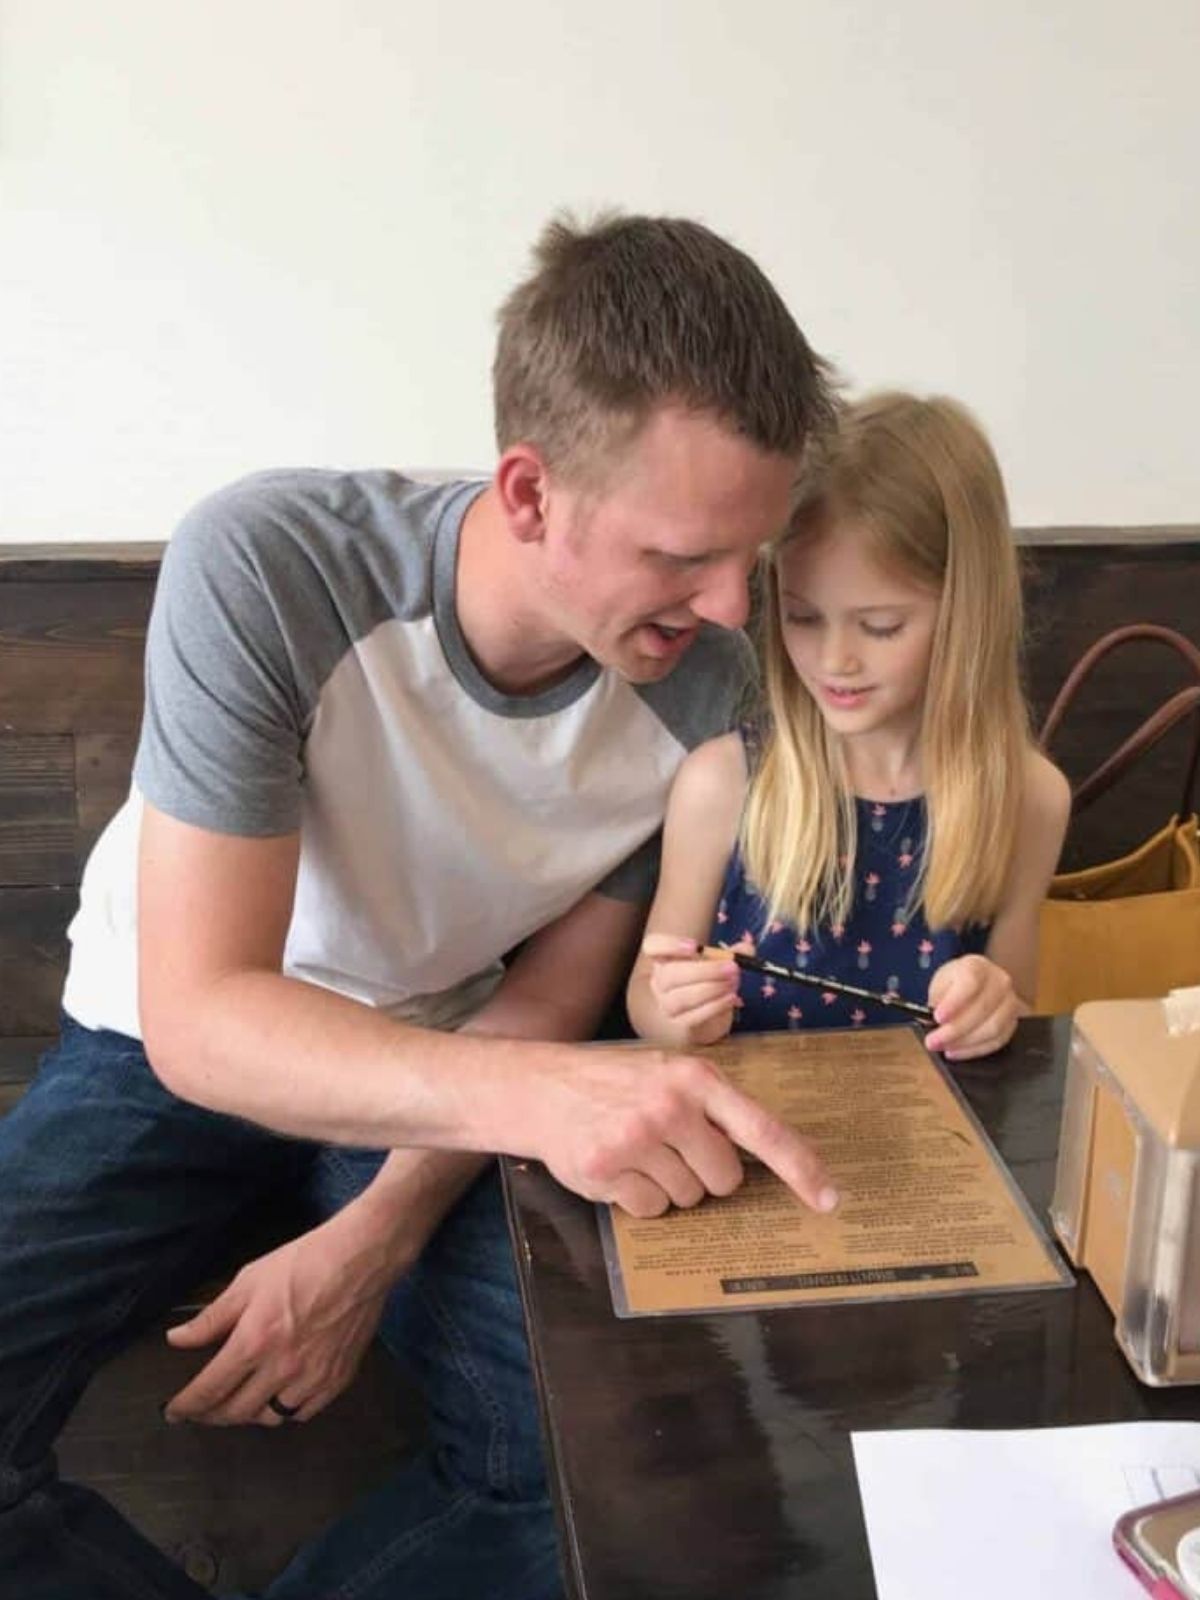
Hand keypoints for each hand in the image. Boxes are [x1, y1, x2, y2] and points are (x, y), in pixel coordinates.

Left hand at [162, 1206, 401, 1427]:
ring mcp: (312, 1378)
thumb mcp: (248, 1281)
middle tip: (201, 1411)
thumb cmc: (302, 1262)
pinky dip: (286, 1410)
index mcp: (253, 1342)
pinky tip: (280, 1397)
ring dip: (248, 1415)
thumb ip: (211, 1317)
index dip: (186, 1405)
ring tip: (240, 1403)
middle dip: (211, 1415)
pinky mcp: (338, 1379)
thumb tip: (177, 1340)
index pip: (209, 1389)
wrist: (360, 1259)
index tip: (174, 1412)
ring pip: (270, 1417)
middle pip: (236, 1411)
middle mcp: (281, 1369)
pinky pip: (303, 1412)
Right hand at [525, 1040, 837, 1219]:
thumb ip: (715, 1107)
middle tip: (671, 1147)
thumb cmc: (617, 1082)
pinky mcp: (606, 1168)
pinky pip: (652, 1210)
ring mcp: (637, 1138)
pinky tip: (617, 1166)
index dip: (801, 1169)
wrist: (542, 1087)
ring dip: (668, 1185)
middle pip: (725, 1179)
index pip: (763, 1130)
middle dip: (705, 1173)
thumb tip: (769, 1158)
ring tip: (637, 1151)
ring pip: (688, 1198)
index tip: (829, 1199)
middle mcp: (670, 1106)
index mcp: (696, 1078)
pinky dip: (638, 1198)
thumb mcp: (670, 1073)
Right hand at [640, 932, 745, 1044]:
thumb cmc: (707, 983)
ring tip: (733, 983)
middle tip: (732, 967)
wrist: (703, 1018)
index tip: (694, 946)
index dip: (669, 945)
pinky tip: (731, 998)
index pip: (652, 946)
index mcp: (665, 959)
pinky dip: (715, 1006)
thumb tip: (747, 948)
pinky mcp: (680, 1024)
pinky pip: (694, 1016)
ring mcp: (667, 1005)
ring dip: (711, 989)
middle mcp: (660, 982)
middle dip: (704, 971)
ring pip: (680, 998)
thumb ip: (732, 954)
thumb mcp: (719, 964)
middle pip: (669, 975)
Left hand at [925, 954, 1020, 1059]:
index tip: (937, 1018)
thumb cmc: (955, 984)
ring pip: (992, 1029)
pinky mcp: (1012, 1022)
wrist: (975, 984)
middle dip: (954, 1030)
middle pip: (982, 1009)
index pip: (970, 982)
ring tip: (943, 1047)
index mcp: (978, 966)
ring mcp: (1010, 1002)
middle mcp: (999, 982)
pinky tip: (957, 1051)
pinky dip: (975, 1050)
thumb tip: (929, 1021)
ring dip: (964, 1043)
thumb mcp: (940, 984)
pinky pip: (997, 1041)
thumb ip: (937, 1001)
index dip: (954, 1002)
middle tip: (933, 1041)